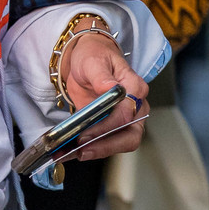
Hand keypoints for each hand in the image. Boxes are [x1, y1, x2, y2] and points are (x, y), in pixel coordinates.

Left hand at [56, 27, 147, 159]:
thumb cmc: (94, 55)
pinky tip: (72, 152)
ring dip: (98, 151)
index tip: (85, 133)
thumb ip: (101, 76)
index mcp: (135, 87)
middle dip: (106, 147)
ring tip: (73, 154)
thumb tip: (110, 89)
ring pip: (122, 143)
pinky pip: (107, 142)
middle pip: (131, 136)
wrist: (88, 59)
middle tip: (82, 151)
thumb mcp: (93, 61)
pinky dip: (91, 149)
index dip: (106, 127)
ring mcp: (127, 118)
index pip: (125, 114)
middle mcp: (136, 105)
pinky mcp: (113, 125)